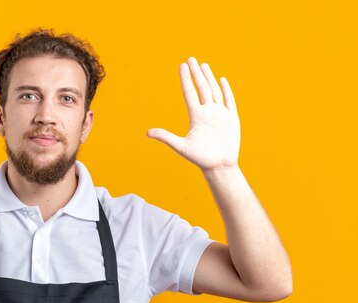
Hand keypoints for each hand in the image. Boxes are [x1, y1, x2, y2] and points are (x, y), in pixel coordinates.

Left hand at [147, 57, 240, 171]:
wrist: (219, 166)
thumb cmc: (200, 158)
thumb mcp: (181, 146)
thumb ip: (166, 137)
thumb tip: (147, 133)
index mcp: (196, 116)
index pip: (189, 93)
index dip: (186, 79)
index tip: (182, 66)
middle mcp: (207, 112)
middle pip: (201, 88)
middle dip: (196, 73)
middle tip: (190, 59)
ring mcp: (220, 114)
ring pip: (214, 91)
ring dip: (209, 78)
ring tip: (203, 65)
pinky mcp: (232, 119)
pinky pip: (229, 101)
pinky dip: (226, 91)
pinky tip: (221, 80)